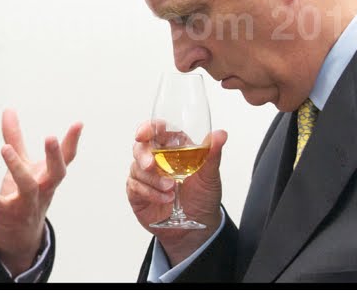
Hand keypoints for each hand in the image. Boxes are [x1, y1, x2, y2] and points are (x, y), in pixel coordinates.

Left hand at [0, 108, 82, 275]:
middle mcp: (43, 190)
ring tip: (5, 148)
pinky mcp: (6, 214)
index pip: (66, 158)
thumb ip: (15, 138)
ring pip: (27, 187)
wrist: (19, 235)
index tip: (78, 123)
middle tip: (50, 137)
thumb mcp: (23, 164)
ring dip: (17, 167)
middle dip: (55, 156)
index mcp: (49, 176)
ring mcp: (26, 204)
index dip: (72, 141)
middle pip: (56, 174)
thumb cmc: (25, 193)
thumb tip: (8, 109)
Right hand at [126, 121, 226, 265]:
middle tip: (151, 165)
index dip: (147, 128)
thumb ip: (212, 153)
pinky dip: (150, 192)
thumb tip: (221, 134)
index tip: (143, 134)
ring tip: (171, 190)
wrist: (196, 229)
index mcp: (173, 147)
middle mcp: (157, 158)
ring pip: (137, 167)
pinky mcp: (138, 191)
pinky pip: (135, 186)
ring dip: (153, 179)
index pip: (156, 130)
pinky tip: (165, 199)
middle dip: (143, 155)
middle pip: (140, 147)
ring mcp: (145, 175)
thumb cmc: (203, 198)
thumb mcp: (210, 176)